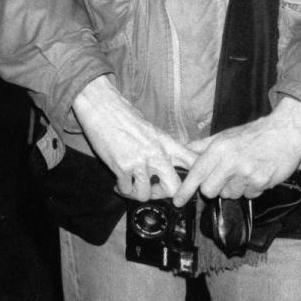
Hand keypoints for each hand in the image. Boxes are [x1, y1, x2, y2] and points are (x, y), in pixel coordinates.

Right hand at [73, 75, 197, 199]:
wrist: (101, 106)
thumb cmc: (123, 115)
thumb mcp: (151, 129)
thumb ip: (163, 147)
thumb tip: (171, 163)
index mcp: (166, 142)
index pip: (193, 161)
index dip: (199, 176)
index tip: (195, 185)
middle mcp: (156, 153)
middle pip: (174, 188)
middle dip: (163, 194)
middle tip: (154, 189)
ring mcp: (139, 161)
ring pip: (146, 194)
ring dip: (137, 193)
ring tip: (131, 185)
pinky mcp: (121, 167)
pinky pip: (127, 190)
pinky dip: (122, 189)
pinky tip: (119, 182)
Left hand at [173, 97, 300, 206]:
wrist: (285, 132)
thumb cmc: (252, 134)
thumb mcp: (225, 135)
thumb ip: (202, 146)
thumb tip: (183, 152)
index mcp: (219, 148)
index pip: (197, 173)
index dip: (186, 189)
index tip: (177, 200)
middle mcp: (231, 162)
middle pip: (209, 190)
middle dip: (213, 188)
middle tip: (222, 177)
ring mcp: (247, 174)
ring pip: (229, 195)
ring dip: (233, 188)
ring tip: (243, 172)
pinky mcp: (262, 183)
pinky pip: (248, 195)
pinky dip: (249, 189)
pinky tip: (255, 175)